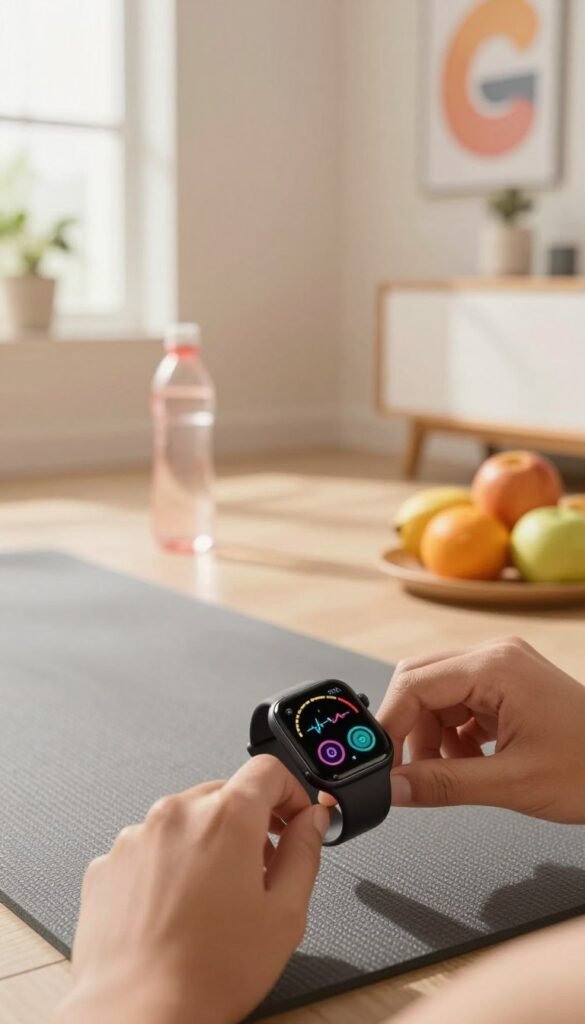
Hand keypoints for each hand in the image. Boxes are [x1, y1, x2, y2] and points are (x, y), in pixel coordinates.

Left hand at [55, 756, 328, 1023]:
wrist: (137, 1014)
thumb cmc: (208, 973)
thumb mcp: (285, 914)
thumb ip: (305, 851)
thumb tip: (312, 819)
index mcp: (225, 817)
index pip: (267, 770)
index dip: (291, 792)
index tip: (295, 818)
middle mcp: (177, 814)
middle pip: (226, 794)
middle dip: (250, 824)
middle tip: (261, 872)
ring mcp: (137, 836)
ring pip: (186, 820)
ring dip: (207, 844)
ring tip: (214, 901)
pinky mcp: (109, 862)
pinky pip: (150, 847)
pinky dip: (168, 866)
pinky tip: (177, 910)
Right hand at [378, 636, 584, 823]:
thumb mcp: (511, 783)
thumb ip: (443, 785)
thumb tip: (393, 789)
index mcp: (495, 668)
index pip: (415, 684)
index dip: (390, 724)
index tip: (379, 762)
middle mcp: (496, 657)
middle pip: (422, 681)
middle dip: (410, 728)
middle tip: (410, 770)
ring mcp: (505, 668)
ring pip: (440, 693)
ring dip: (433, 734)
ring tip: (453, 773)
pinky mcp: (511, 685)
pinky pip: (462, 702)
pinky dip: (456, 733)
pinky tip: (471, 761)